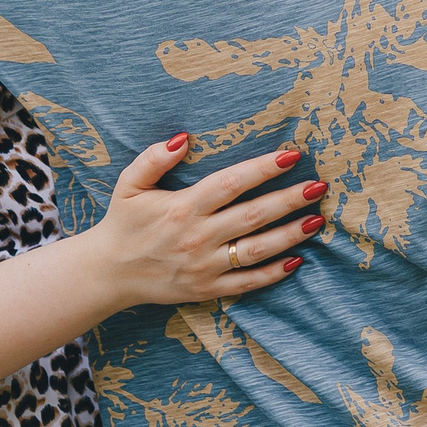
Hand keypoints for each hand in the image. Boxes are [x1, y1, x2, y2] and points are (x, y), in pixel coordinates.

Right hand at [77, 134, 327, 307]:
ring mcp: (203, 267)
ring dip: (289, 235)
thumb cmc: (123, 223)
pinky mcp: (206, 290)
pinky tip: (297, 260)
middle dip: (288, 200)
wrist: (106, 274)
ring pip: (255, 251)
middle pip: (251, 216)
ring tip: (317, 220)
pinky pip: (246, 283)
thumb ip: (153, 158)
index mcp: (182, 208)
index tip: (291, 155)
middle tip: (319, 186)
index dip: (262, 169)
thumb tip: (183, 137)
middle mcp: (196, 237)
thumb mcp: (129, 184)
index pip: (230, 184)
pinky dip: (272, 274)